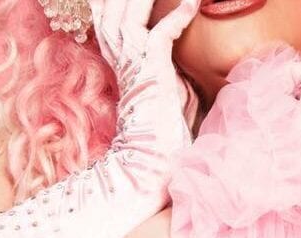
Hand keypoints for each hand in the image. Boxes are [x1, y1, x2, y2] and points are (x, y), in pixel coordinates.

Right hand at [89, 0, 199, 157]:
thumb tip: (180, 37)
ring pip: (131, 8)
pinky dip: (179, 15)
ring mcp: (132, 59)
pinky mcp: (150, 69)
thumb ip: (168, 58)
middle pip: (112, 2)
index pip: (106, 9)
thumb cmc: (164, 126)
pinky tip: (194, 2)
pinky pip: (162, 31)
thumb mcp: (169, 85)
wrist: (155, 158)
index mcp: (117, 52)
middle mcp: (118, 51)